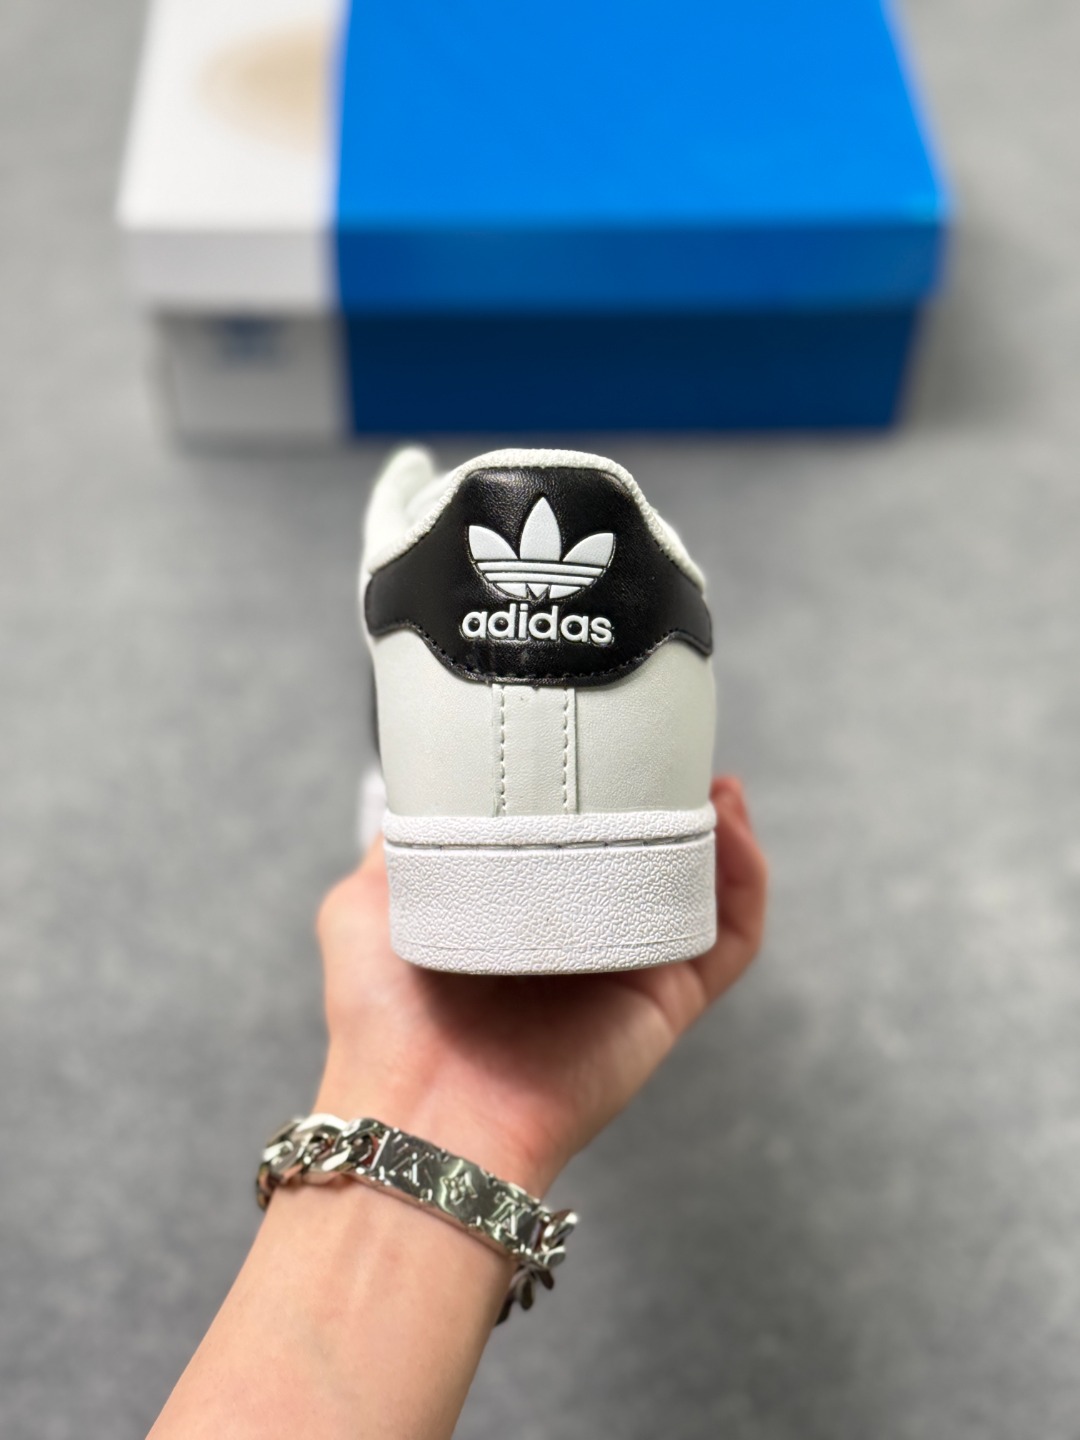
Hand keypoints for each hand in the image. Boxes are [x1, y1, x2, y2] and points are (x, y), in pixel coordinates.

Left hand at [315, 776, 767, 1192]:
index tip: (608, 738)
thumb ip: (400, 842)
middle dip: (670, 801)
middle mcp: (578, 937)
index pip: (575, 837)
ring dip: (721, 834)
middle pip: (647, 858)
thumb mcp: (367, 900)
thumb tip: (421, 780)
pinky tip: (735, 833)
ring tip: (716, 786)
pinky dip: (747, 887)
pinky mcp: (666, 1003)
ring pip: (698, 891)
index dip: (601, 788)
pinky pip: (729, 942)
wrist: (421, 1113)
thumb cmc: (382, 1017)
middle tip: (672, 751)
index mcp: (516, 910)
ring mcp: (627, 970)